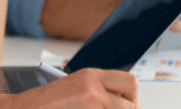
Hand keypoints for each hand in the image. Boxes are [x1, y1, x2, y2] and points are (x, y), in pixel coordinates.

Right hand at [0, 69, 138, 108]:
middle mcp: (93, 84)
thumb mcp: (76, 89)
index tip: (127, 105)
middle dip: (131, 107)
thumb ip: (99, 92)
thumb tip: (128, 103)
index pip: (130, 81)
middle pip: (133, 96)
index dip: (132, 97)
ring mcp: (91, 100)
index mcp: (91, 75)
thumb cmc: (47, 104)